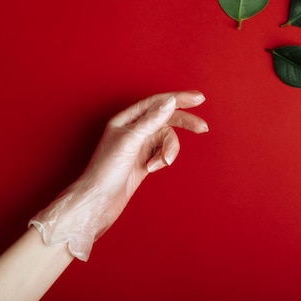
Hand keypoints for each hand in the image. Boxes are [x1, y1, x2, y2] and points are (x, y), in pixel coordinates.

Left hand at [29, 91, 207, 260]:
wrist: (98, 202)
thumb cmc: (105, 171)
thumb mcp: (130, 141)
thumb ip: (152, 120)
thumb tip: (170, 102)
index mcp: (126, 119)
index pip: (157, 103)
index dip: (179, 99)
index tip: (199, 98)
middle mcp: (134, 130)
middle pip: (166, 119)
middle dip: (184, 123)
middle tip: (203, 128)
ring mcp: (140, 146)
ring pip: (166, 140)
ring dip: (168, 151)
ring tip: (160, 164)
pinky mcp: (144, 161)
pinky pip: (163, 154)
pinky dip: (162, 160)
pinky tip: (152, 169)